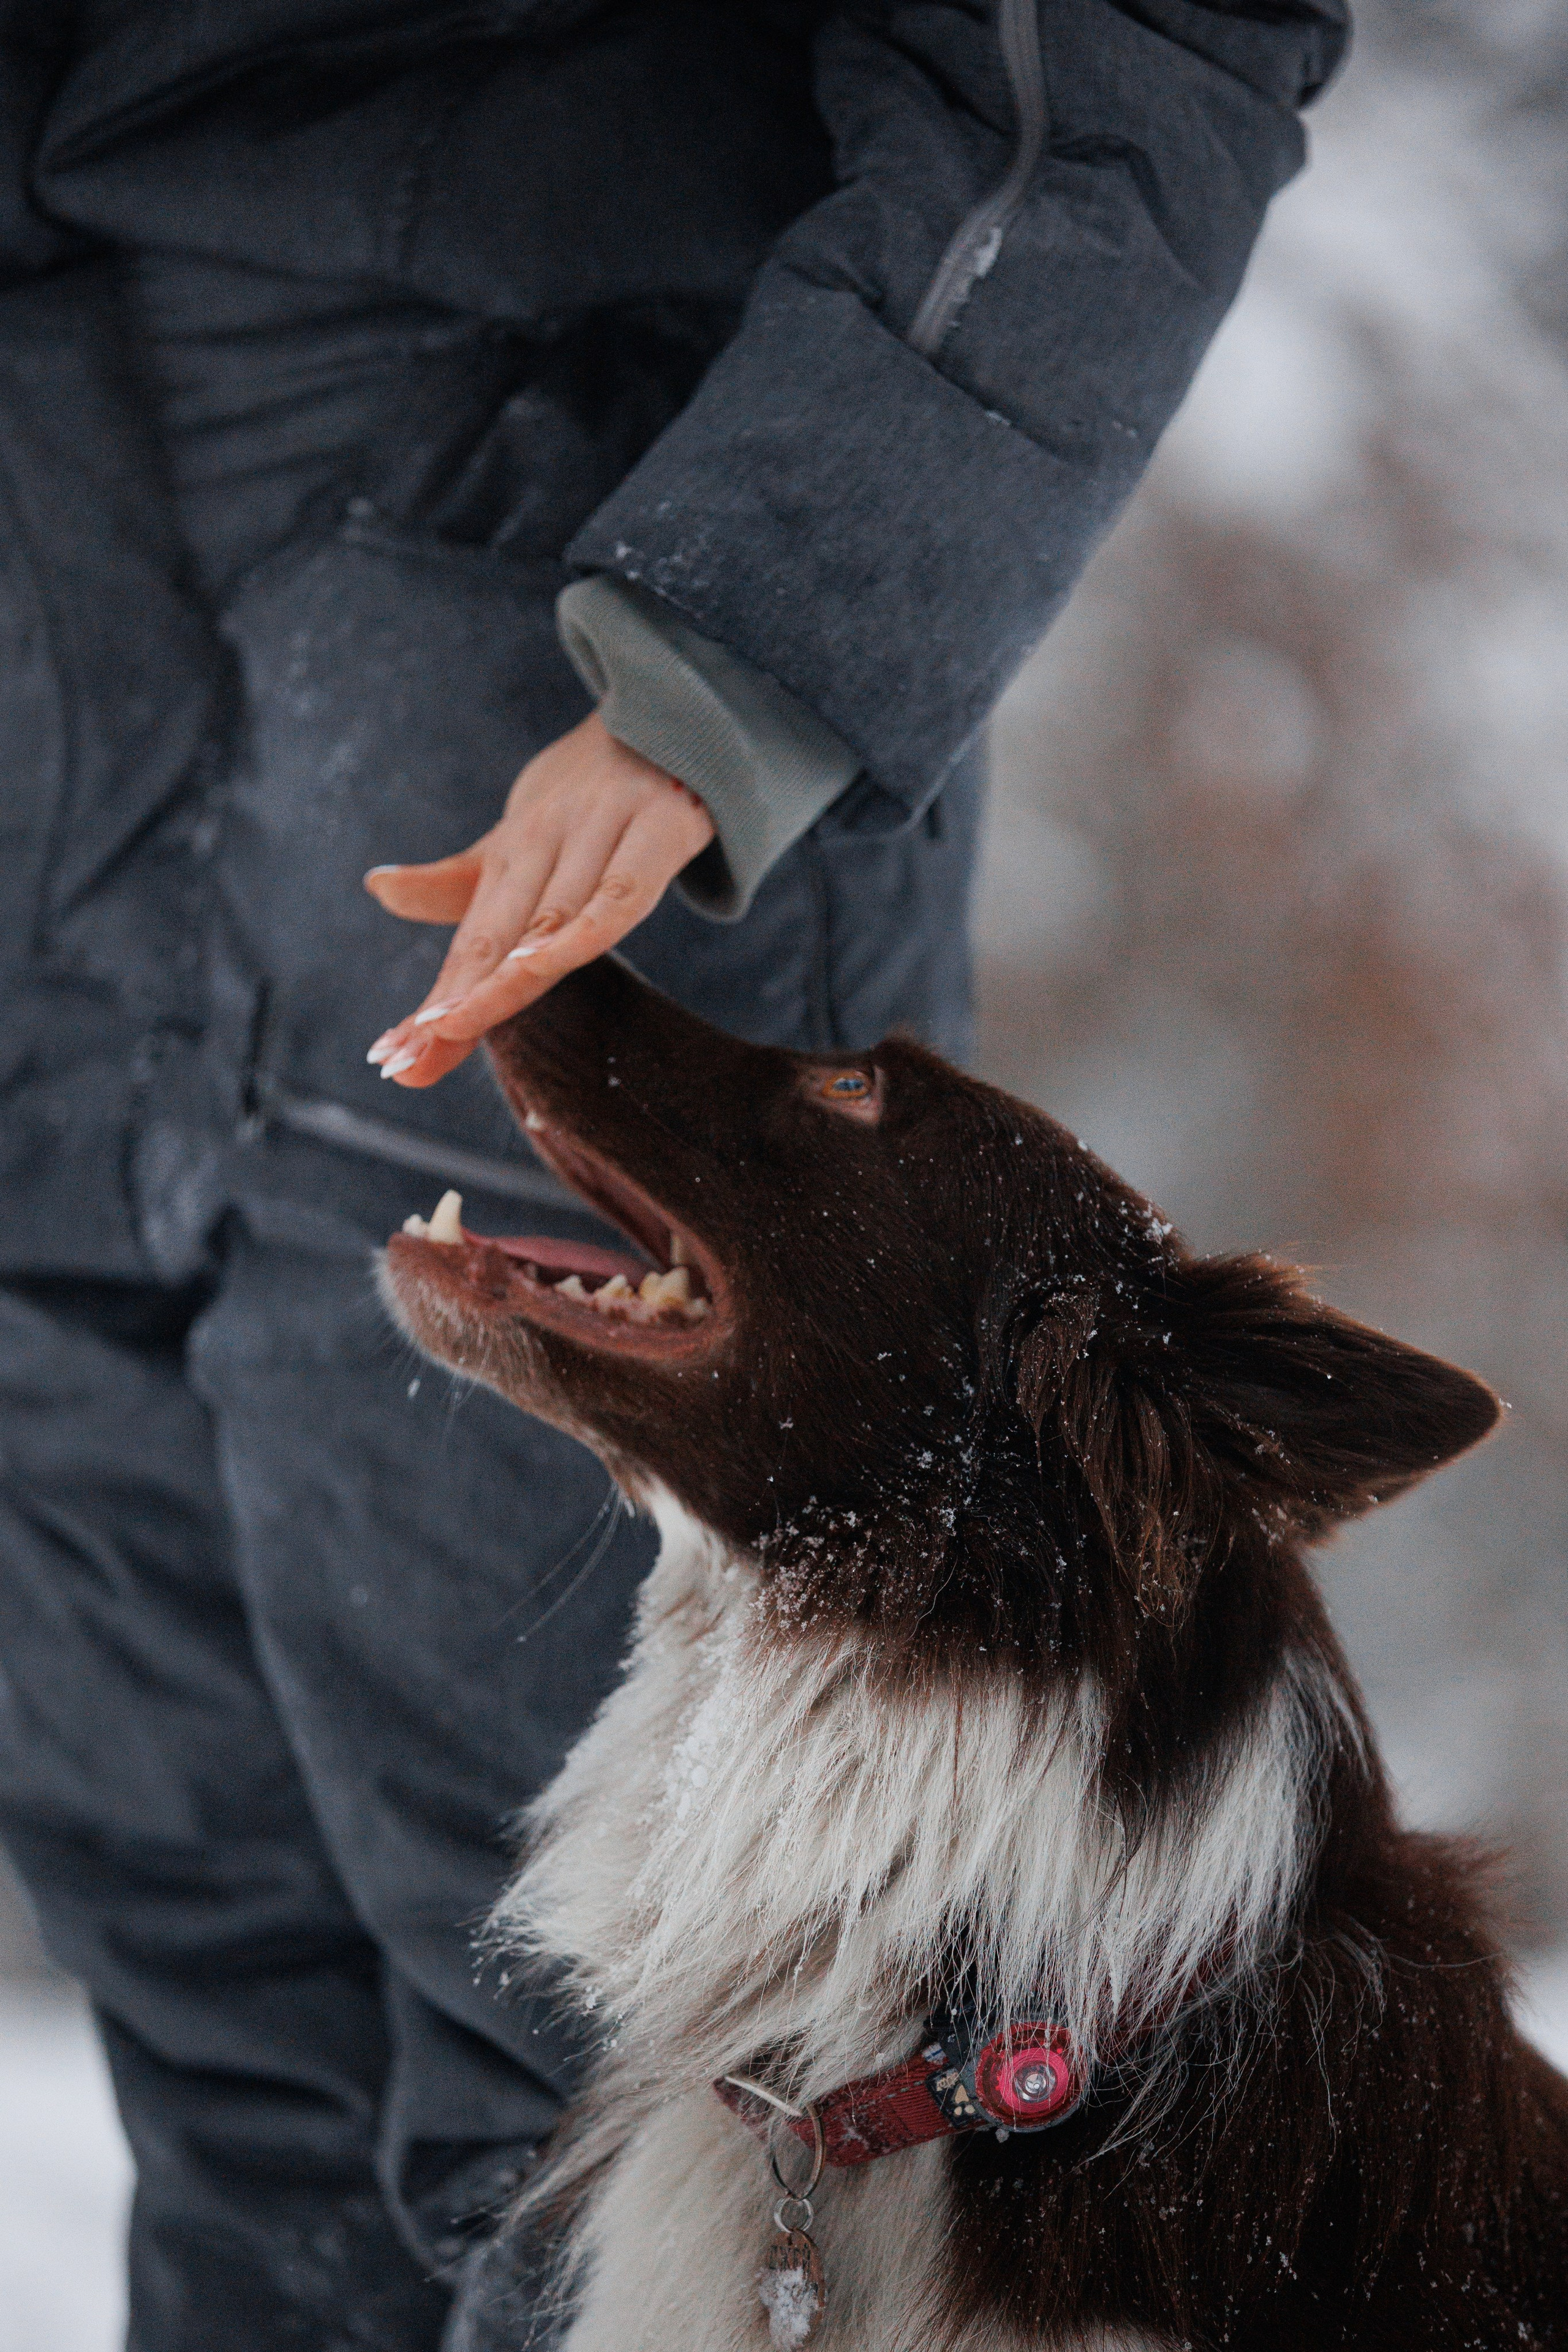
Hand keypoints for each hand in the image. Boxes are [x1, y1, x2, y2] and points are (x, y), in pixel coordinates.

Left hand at [363, 714, 714, 1086]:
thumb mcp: (526, 835)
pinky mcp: (665, 821)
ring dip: (505, 973)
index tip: (390, 1058)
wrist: (683, 709)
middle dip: (454, 1000)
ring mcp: (606, 825)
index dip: (437, 1001)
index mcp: (517, 847)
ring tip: (453, 1024)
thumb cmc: (598, 791)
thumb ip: (461, 879)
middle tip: (406, 1057)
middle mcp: (551, 835)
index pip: (471, 938)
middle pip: (498, 934)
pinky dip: (584, 924)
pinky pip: (624, 886)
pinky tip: (543, 963)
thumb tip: (376, 888)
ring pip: (551, 915)